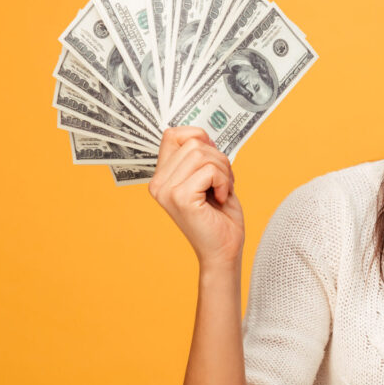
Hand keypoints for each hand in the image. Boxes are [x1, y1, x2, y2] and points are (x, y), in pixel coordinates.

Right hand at [148, 126, 244, 267]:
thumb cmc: (220, 217)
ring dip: (223, 171)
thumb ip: (201, 156)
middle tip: (222, 183)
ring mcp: (167, 190)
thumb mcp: (210, 178)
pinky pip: (211, 170)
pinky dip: (225, 182)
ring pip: (203, 154)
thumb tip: (203, 134)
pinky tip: (221, 199)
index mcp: (162, 176)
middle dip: (219, 159)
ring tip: (221, 191)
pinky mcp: (181, 198)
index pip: (173, 134)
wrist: (224, 250)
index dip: (200, 138)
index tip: (213, 161)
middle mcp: (158, 182)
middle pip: (194, 142)